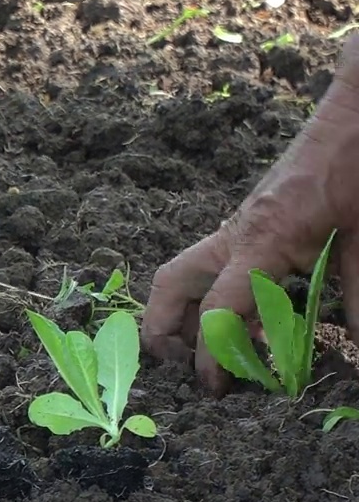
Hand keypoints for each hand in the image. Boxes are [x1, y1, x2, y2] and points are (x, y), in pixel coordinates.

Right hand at [142, 36, 358, 392]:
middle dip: (162, 328)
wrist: (357, 113)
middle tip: (178, 366)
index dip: (211, 355)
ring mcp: (239, 225)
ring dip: (186, 313)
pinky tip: (247, 319)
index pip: (219, 310)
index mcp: (264, 242)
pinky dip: (215, 295)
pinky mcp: (250, 220)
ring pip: (186, 273)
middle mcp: (237, 234)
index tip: (214, 387)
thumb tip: (358, 354)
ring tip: (208, 352)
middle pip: (171, 283)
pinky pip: (215, 264)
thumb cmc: (356, 171)